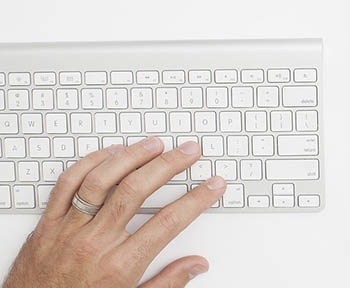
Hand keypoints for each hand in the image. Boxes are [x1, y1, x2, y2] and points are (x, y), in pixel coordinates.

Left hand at [2, 138, 225, 287]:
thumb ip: (167, 283)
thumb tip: (195, 266)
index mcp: (120, 265)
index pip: (169, 222)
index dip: (197, 199)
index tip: (212, 185)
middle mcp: (94, 243)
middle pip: (137, 191)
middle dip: (169, 165)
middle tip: (189, 152)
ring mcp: (69, 229)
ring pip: (101, 180)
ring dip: (131, 157)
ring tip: (154, 145)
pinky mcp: (47, 224)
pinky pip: (67, 184)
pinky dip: (89, 164)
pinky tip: (109, 154)